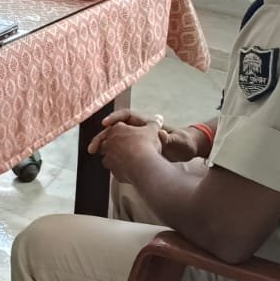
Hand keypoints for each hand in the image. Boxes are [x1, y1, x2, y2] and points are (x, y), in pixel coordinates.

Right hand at [87, 110, 203, 163]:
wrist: (186, 153)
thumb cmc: (184, 143)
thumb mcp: (178, 142)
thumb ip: (170, 139)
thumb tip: (163, 134)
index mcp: (146, 124)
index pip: (126, 116)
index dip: (115, 118)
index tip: (106, 124)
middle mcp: (139, 132)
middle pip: (115, 130)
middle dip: (103, 137)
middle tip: (93, 147)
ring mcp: (136, 143)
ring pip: (114, 142)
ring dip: (103, 147)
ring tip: (96, 154)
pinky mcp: (136, 154)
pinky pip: (118, 153)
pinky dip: (110, 157)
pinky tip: (108, 164)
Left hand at [91, 118, 165, 181]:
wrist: (143, 166)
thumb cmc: (146, 146)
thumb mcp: (152, 131)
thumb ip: (153, 124)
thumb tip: (158, 118)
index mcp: (117, 129)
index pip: (117, 126)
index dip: (124, 129)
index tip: (131, 133)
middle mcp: (109, 141)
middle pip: (109, 139)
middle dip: (116, 141)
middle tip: (128, 145)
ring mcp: (108, 155)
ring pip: (108, 153)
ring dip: (114, 153)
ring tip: (127, 156)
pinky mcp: (111, 167)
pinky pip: (112, 165)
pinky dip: (117, 165)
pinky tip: (126, 166)